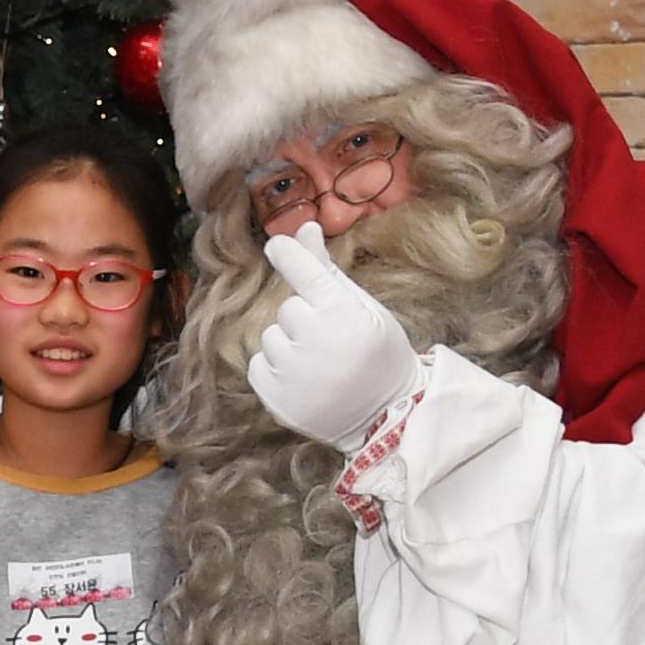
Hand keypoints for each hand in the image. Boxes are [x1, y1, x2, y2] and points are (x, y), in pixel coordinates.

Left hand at [250, 221, 422, 450]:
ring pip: (271, 337)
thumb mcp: (365, 308)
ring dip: (289, 345)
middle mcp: (314, 341)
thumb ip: (327, 270)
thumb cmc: (380, 354)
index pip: (303, 271)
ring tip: (319, 363)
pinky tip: (303, 379)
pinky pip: (258, 365)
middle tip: (331, 337)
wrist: (386, 417)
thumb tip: (303, 227)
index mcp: (342, 314)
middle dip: (304, 317)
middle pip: (287, 308)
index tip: (275, 245)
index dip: (287, 255)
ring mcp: (292, 373)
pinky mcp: (275, 399)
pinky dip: (275, 369)